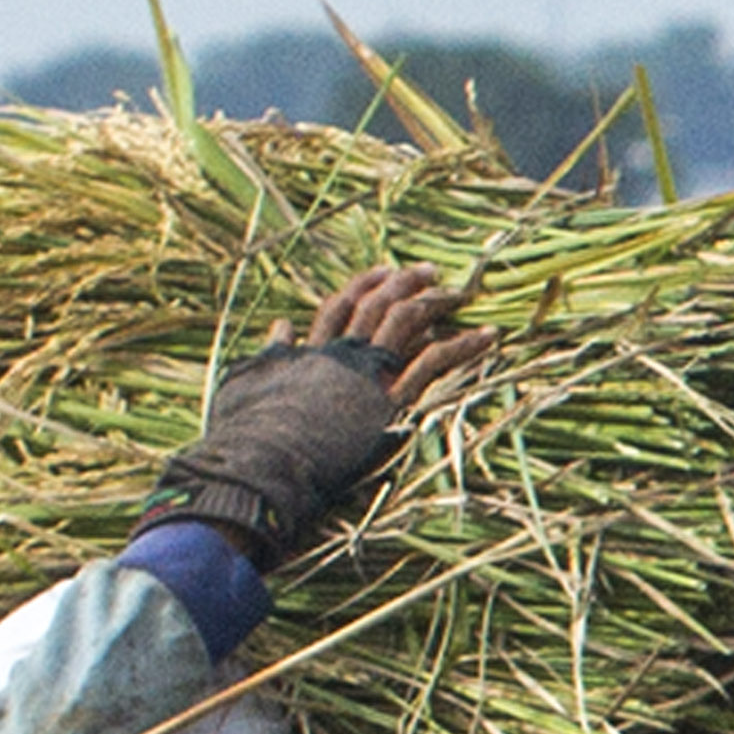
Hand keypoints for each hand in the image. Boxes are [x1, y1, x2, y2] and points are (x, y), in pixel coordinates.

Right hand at [136, 263, 500, 567]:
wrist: (263, 461)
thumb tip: (280, 326)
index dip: (364, 287)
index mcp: (308, 352)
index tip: (384, 272)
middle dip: (404, 284)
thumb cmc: (247, 435)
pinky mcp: (390, 401)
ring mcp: (367, 375)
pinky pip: (434, 363)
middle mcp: (341, 354)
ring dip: (434, 303)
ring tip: (458, 293)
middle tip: (427, 272)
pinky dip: (464, 347)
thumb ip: (267, 355)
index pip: (340, 307)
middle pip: (377, 305)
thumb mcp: (246, 386)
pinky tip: (488, 337)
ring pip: (407, 323)